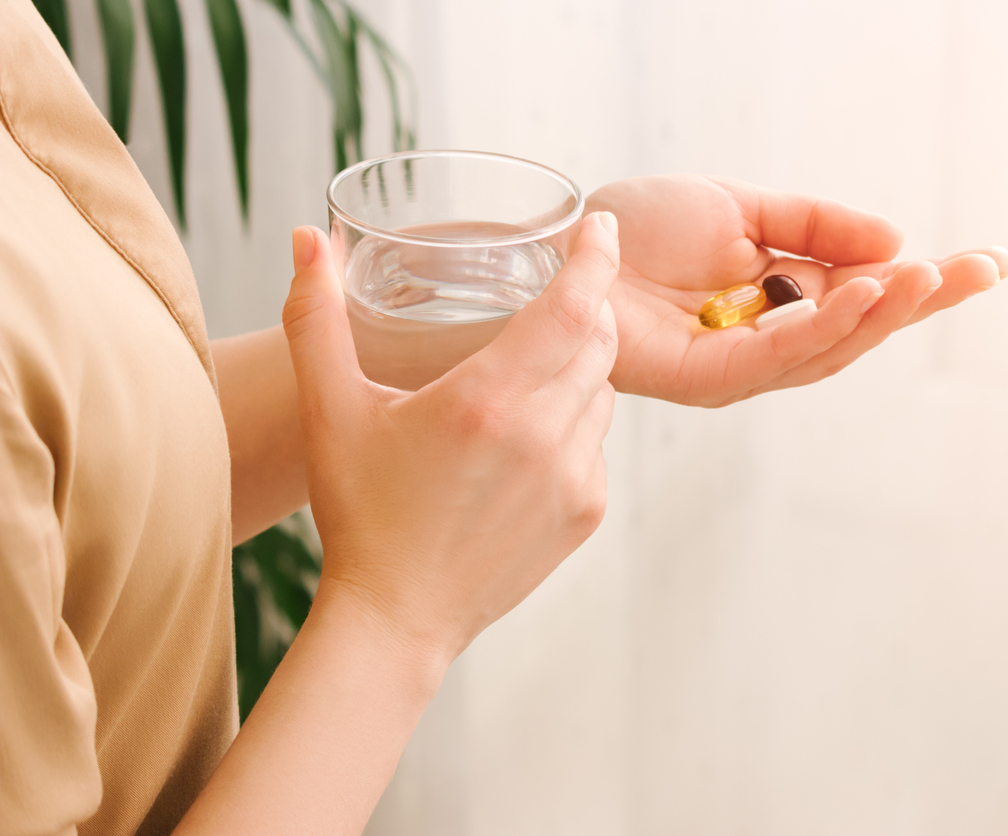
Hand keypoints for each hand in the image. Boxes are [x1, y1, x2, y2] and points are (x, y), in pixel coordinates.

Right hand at [281, 213, 619, 659]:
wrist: (397, 616)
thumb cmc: (359, 511)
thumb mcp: (329, 411)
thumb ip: (315, 318)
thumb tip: (305, 237)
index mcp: (484, 401)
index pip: (571, 307)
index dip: (595, 258)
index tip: (604, 225)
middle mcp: (542, 436)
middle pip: (597, 342)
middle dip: (584, 309)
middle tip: (554, 298)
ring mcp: (573, 479)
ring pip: (603, 392)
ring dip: (578, 368)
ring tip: (525, 379)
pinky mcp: (586, 512)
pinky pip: (597, 442)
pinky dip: (575, 424)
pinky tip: (526, 441)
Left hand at [589, 175, 1007, 405]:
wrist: (565, 248)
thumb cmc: (638, 229)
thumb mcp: (741, 209)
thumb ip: (814, 226)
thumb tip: (894, 243)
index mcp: (781, 301)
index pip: (866, 295)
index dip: (925, 281)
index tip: (989, 262)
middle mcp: (769, 341)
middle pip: (861, 329)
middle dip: (923, 300)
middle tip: (983, 270)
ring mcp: (742, 366)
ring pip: (830, 348)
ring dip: (882, 312)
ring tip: (931, 276)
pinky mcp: (710, 379)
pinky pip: (780, 356)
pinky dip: (825, 326)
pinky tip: (864, 295)